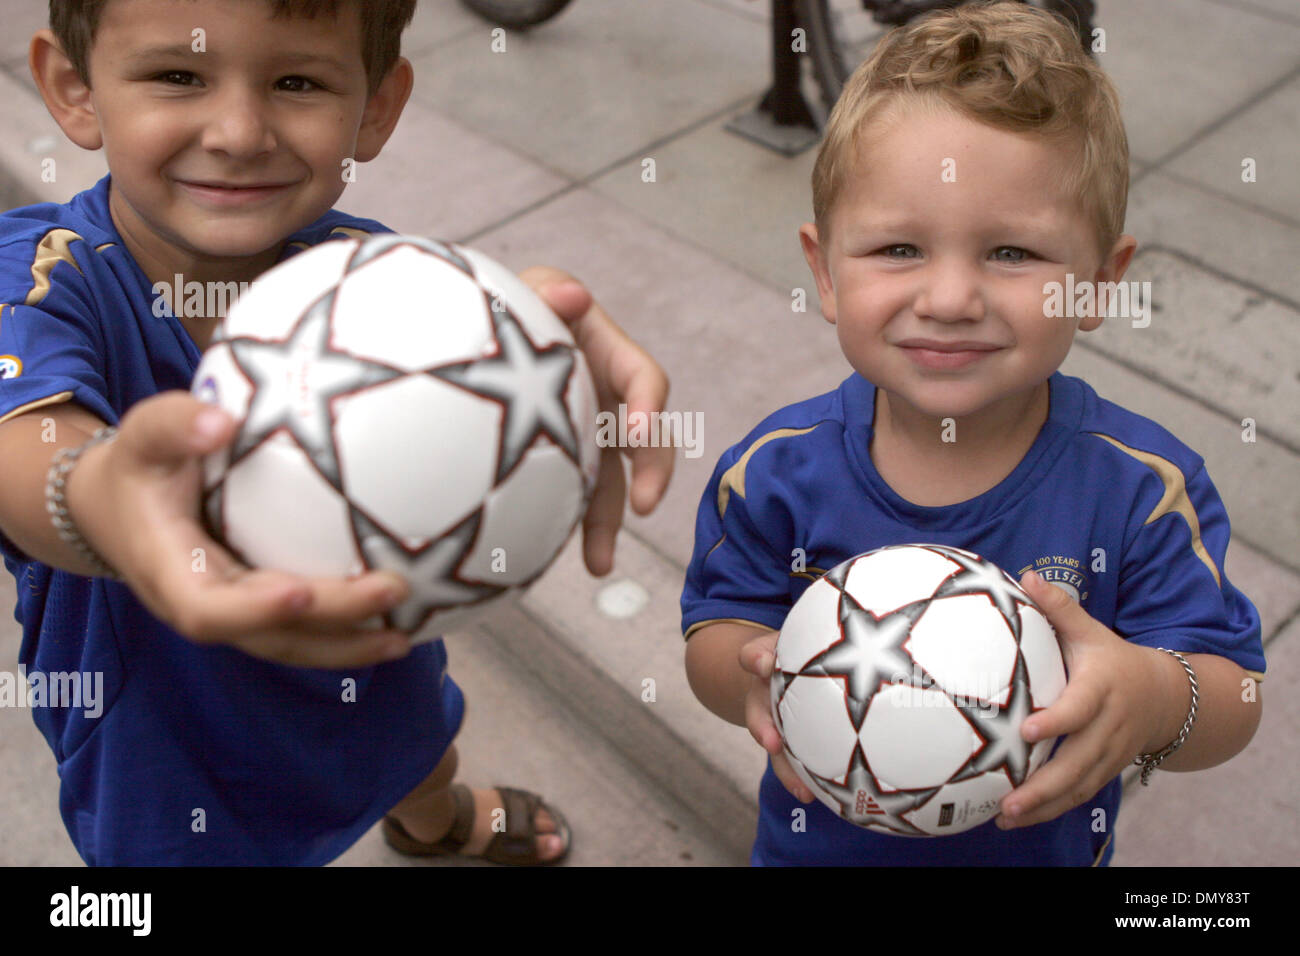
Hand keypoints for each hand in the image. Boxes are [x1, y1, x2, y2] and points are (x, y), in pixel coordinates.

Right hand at [68, 392, 414, 668]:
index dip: (252, 611)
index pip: (206, 610)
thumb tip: (221, 420)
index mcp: (170, 571)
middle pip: (267, 634)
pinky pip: (301, 631)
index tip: (299, 591)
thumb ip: (175, 425)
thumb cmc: (140, 465)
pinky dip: (346, 632)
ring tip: (406, 637)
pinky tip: (398, 624)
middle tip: (395, 589)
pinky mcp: (255, 609)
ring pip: (290, 644)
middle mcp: (201, 605)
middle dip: (331, 621)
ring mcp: (232, 613)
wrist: (116, 504)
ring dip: (348, 645)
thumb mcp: (144, 436)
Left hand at [520, 266, 673, 575]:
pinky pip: (569, 495)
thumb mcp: (523, 291)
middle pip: (645, 440)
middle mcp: (607, 399)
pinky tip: (543, 557)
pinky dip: (563, 525)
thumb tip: (573, 296)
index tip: (641, 430)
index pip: (643, 379)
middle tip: (645, 505)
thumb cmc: (502, 307)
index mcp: (608, 355)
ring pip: (608, 482)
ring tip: (598, 567)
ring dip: (609, 524)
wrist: (469, 341)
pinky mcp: (559, 462)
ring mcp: (584, 433)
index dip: (648, 404)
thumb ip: (547, 292)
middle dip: (652, 474)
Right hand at [739, 630, 815, 802]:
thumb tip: (869, 621)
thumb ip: (818, 634)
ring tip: (801, 791)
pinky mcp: (785, 737)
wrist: (779, 669)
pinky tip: (815, 796)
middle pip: (756, 710)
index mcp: (766, 662)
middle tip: (771, 742)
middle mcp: (762, 692)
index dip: (757, 660)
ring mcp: (772, 717)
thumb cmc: (802, 649)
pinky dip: (800, 778)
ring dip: (784, 767)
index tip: (763, 665)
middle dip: (762, 727)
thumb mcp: (802, 637)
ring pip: (772, 744)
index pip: (754, 655)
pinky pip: (789, 760)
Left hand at [995, 570, 1176, 828]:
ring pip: (1079, 786)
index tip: (1027, 732)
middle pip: (1079, 762)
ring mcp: (1111, 753)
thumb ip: (1059, 607)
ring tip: (1006, 818)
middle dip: (1045, 785)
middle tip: (1009, 799)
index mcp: (1102, 689)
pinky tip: (1020, 819)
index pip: (1080, 709)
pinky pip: (1080, 794)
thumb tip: (1026, 575)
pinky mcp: (1107, 769)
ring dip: (1045, 806)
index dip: (1058, 722)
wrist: (1167, 695)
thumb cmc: (1112, 658)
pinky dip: (1053, 809)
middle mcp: (1109, 727)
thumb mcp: (1091, 630)